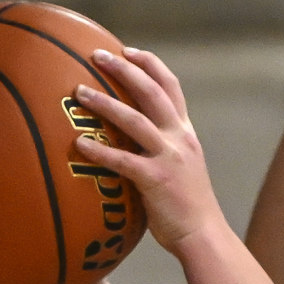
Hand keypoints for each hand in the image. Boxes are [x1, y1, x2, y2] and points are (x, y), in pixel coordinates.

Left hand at [72, 48, 226, 255]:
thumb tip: (129, 141)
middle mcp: (180, 138)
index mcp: (186, 133)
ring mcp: (169, 157)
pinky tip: (79, 144)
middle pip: (152, 91)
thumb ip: (162, 148)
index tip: (128, 50)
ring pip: (134, 119)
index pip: (171, 87)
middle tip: (97, 55)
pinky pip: (122, 160)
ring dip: (105, 102)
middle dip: (124, 69)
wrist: (204, 233)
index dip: (150, 65)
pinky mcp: (156, 179)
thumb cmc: (187, 205)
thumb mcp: (182, 166)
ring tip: (79, 91)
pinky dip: (99, 150)